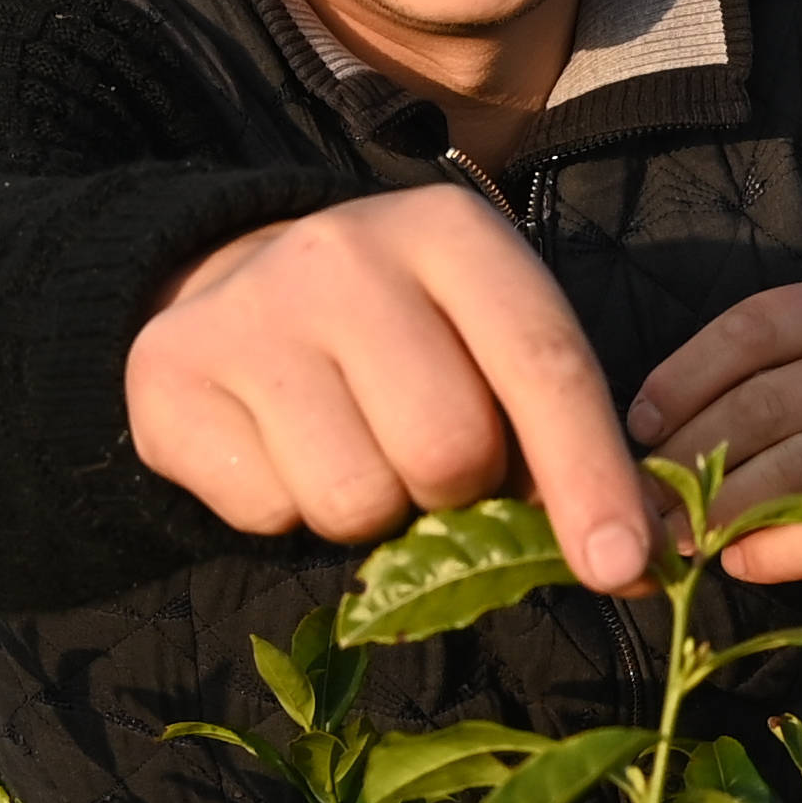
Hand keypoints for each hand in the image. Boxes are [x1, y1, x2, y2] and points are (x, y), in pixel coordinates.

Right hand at [125, 187, 656, 591]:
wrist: (235, 285)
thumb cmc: (405, 335)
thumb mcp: (491, 346)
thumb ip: (562, 438)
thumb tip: (631, 564)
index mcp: (451, 233)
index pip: (543, 366)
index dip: (590, 477)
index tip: (622, 569)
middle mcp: (344, 254)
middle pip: (447, 451)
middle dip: (458, 493)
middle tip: (432, 463)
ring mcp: (249, 309)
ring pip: (356, 500)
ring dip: (374, 510)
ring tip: (355, 447)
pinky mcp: (171, 373)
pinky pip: (267, 512)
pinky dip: (289, 511)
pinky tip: (281, 446)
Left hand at [629, 279, 801, 585]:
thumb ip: (749, 382)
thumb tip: (647, 444)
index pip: (753, 330)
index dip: (683, 378)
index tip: (639, 426)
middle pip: (765, 406)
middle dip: (689, 457)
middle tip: (645, 498)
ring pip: (793, 473)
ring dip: (719, 511)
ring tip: (677, 534)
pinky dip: (773, 554)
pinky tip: (737, 560)